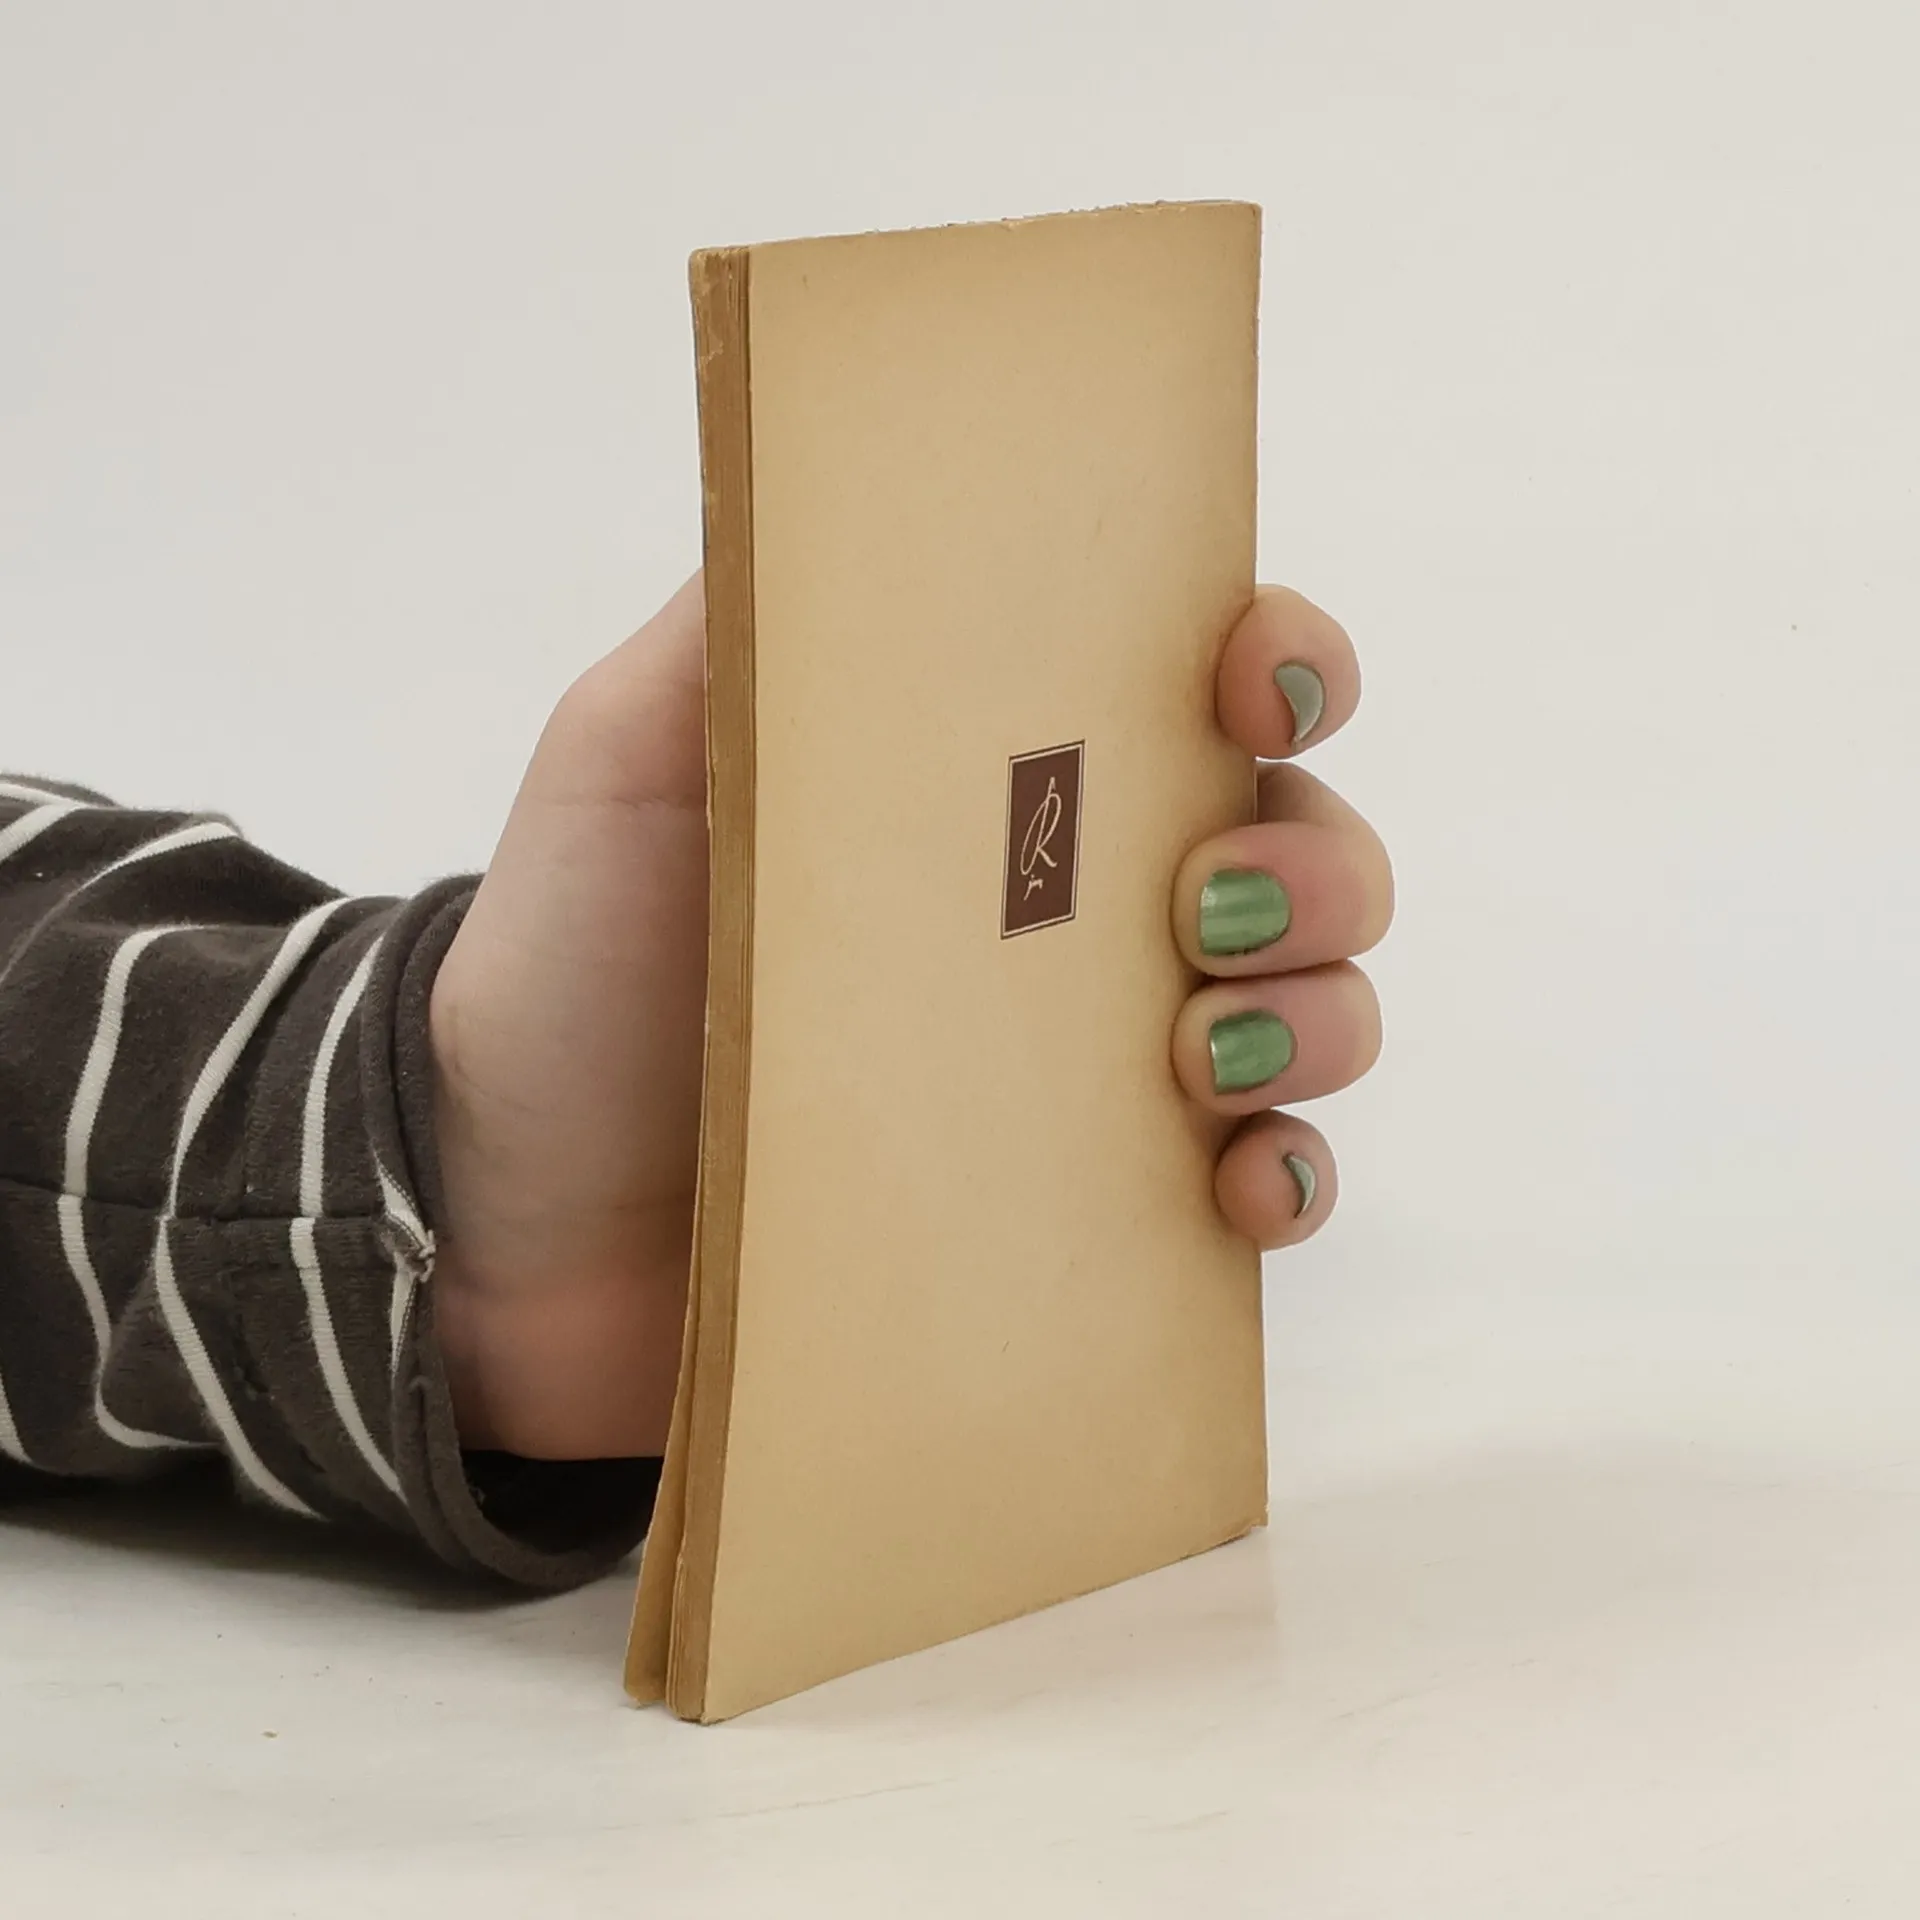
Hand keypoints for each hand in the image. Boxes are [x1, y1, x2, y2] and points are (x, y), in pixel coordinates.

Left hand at [426, 576, 1388, 1458]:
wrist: (502, 1215)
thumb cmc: (568, 967)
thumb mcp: (629, 751)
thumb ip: (740, 614)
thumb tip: (864, 470)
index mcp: (989, 780)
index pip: (1197, 687)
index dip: (1280, 659)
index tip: (1257, 679)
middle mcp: (1068, 915)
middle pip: (1295, 848)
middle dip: (1315, 861)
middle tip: (1209, 902)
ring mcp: (1088, 1069)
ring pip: (1308, 1011)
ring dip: (1315, 1013)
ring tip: (1203, 1048)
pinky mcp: (1084, 1217)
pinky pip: (1256, 1187)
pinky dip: (1288, 1175)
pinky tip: (1240, 1179)